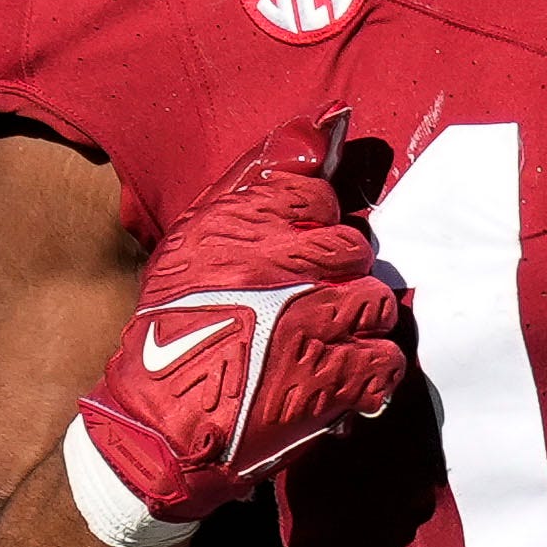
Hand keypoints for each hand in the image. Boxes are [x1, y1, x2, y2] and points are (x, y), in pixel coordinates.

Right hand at [69, 106, 409, 530]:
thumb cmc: (175, 329)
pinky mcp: (336, 379)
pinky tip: (335, 378)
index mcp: (242, 226)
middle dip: (335, 276)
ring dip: (353, 325)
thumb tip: (330, 118)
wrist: (159, 428)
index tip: (289, 253)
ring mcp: (315, 323)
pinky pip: (386, 359)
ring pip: (376, 301)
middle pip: (354, 246)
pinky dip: (367, 374)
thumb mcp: (198, 240)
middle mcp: (283, 267)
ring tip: (319, 344)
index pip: (314, 192)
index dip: (309, 226)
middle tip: (303, 304)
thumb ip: (262, 176)